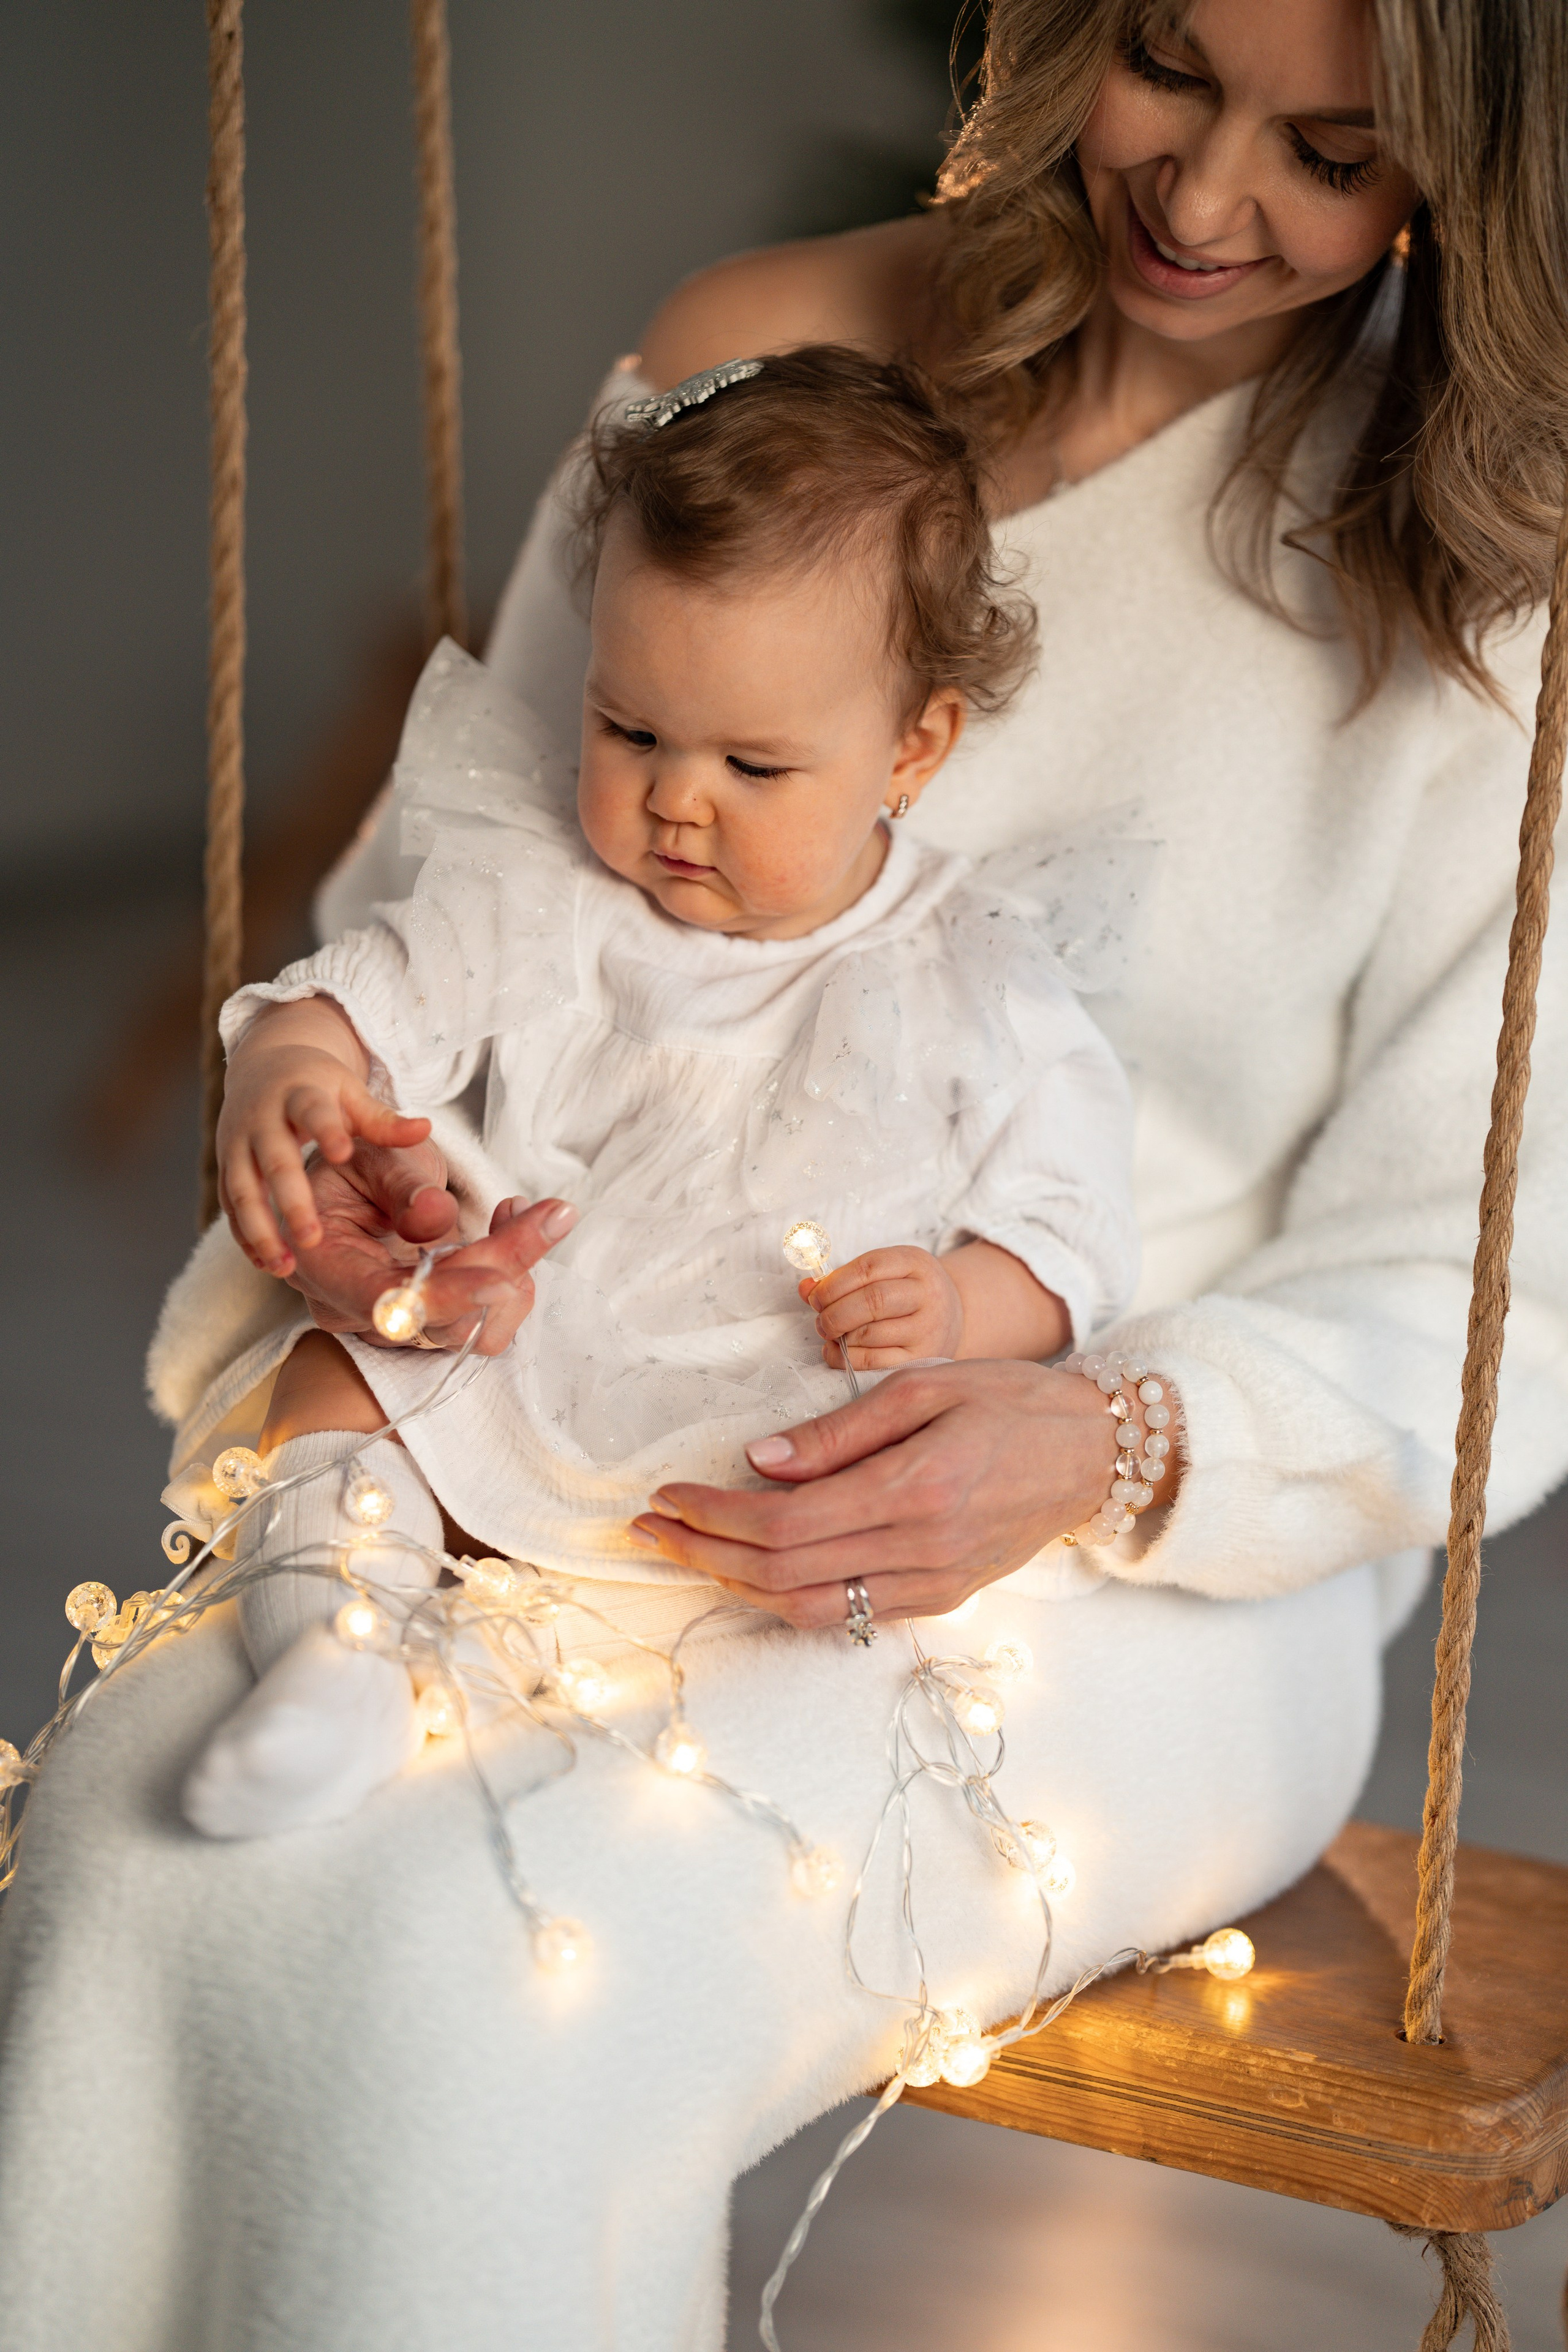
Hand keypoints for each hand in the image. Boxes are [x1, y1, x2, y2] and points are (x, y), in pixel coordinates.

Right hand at [219, 1001, 430, 1274]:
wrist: (265, 1065)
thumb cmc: (320, 1086)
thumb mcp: (351, 1094)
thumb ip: (382, 1120)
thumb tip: (424, 1129)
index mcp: (301, 1095)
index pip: (313, 1112)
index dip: (326, 1132)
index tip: (343, 1154)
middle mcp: (263, 1119)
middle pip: (275, 1161)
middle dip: (292, 1202)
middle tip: (313, 1241)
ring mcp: (238, 1143)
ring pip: (243, 1190)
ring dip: (260, 1230)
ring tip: (284, 1268)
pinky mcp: (226, 1164)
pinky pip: (230, 1205)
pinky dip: (244, 1234)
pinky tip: (265, 1263)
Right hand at [284, 1137, 575, 1356]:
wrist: (359, 1175)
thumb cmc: (355, 1159)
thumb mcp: (370, 1153)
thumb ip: (400, 1183)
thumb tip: (435, 1216)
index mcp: (323, 1266)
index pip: (385, 1302)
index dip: (446, 1297)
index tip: (503, 1280)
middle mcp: (356, 1309)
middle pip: (440, 1321)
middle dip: (502, 1267)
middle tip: (551, 1213)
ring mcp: (396, 1322)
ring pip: (471, 1330)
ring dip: (514, 1272)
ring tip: (525, 1210)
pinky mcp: (432, 1320)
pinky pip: (484, 1321)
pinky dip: (511, 1275)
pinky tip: (512, 1224)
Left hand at [628, 1359, 1121, 1624]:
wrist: (1092, 1455)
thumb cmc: (1010, 1403)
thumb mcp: (924, 1388)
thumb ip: (838, 1433)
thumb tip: (758, 1461)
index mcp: (913, 1491)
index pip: (783, 1523)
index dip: (712, 1516)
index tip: (665, 1493)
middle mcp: (919, 1551)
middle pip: (782, 1573)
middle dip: (702, 1553)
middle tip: (647, 1528)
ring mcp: (930, 1585)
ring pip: (807, 1609)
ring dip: (734, 1585)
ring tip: (685, 1552)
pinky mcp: (939, 1599)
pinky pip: (846, 1615)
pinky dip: (788, 1599)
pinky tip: (751, 1572)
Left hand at [801, 1247, 961, 1369]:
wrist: (952, 1317)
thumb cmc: (905, 1292)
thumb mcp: (883, 1273)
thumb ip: (842, 1278)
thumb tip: (805, 1288)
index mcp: (915, 1263)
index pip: (869, 1268)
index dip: (833, 1284)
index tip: (815, 1297)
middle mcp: (928, 1294)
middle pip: (872, 1301)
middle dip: (834, 1313)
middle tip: (820, 1320)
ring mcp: (928, 1329)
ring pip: (871, 1333)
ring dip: (839, 1337)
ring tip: (830, 1335)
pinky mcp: (923, 1359)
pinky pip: (875, 1362)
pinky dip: (846, 1358)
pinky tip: (837, 1352)